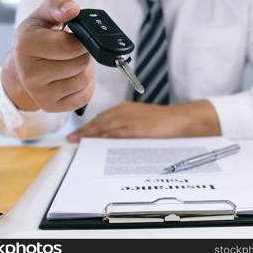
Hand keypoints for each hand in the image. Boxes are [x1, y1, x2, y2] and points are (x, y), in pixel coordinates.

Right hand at [1, 0, 94, 111]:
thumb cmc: (37, 38)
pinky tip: (72, 77)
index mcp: (26, 45)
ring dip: (85, 69)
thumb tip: (73, 9)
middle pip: (80, 63)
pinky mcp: (51, 106)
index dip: (81, 40)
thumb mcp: (43, 15)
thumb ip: (58, 5)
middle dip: (83, 54)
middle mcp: (30, 73)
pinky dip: (86, 85)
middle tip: (73, 50)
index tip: (77, 37)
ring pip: (84, 79)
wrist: (22, 67)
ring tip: (72, 62)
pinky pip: (85, 95)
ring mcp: (40, 93)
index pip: (70, 46)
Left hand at [67, 100, 220, 141]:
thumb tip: (115, 135)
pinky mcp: (132, 129)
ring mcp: (127, 120)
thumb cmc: (165, 121)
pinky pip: (112, 135)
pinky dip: (100, 139)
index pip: (102, 117)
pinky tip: (93, 144)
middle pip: (98, 122)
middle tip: (71, 139)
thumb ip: (128, 124)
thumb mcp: (143, 119)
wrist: (180, 120)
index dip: (89, 126)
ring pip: (102, 128)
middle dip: (84, 131)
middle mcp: (123, 112)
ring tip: (77, 143)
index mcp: (125, 108)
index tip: (79, 132)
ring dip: (88, 136)